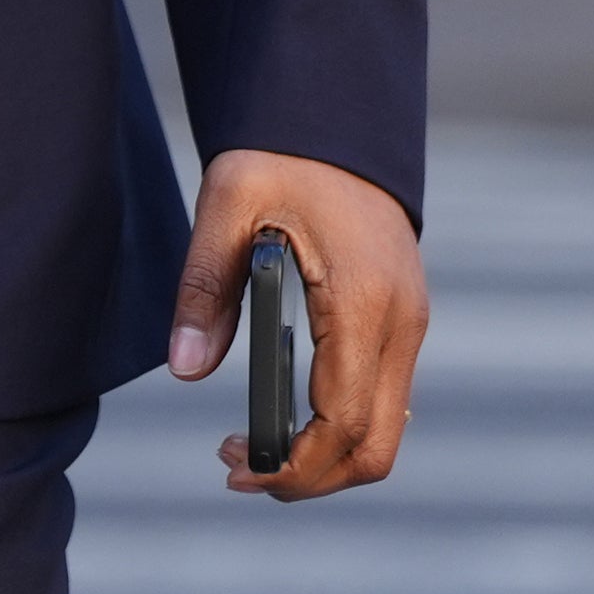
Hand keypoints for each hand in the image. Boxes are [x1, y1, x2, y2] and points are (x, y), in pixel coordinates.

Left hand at [165, 147, 428, 498]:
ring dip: (324, 458)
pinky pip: (384, 401)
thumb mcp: (228, 204)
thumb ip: (205, 286)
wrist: (336, 115)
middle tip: (238, 467)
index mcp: (363, 299)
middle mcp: (401, 321)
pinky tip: (288, 417)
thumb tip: (184, 369)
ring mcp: (409, 323)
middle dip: (310, 478)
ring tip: (252, 446)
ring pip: (384, 431)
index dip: (292, 465)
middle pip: (375, 448)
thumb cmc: (282, 153)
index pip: (341, 422)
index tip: (235, 468)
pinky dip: (340, 428)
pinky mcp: (402, 319)